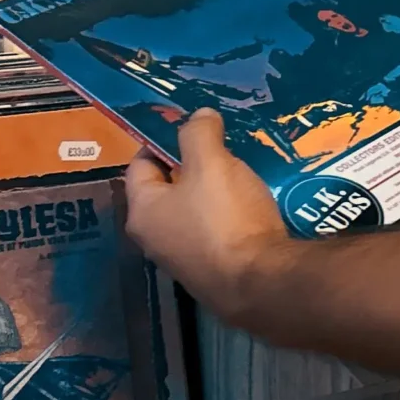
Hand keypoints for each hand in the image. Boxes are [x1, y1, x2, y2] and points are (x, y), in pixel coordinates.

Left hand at [124, 111, 292, 325]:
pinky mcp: (212, 275)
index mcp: (142, 210)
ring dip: (212, 194)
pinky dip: (228, 219)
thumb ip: (199, 134)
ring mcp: (182, 261)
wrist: (260, 284)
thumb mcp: (212, 164)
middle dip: (191, 168)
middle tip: (221, 150)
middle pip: (166, 191)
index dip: (161, 141)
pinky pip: (215, 235)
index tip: (190, 128)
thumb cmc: (225, 218)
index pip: (139, 165)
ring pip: (193, 214)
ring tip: (241, 175)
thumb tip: (198, 116)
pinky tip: (252, 209)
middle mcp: (154, 239)